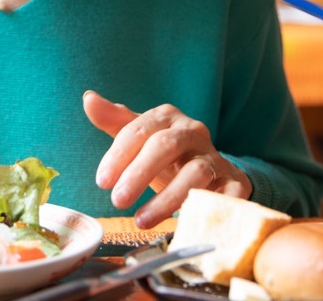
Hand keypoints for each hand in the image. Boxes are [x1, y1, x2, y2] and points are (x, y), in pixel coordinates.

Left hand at [83, 89, 251, 228]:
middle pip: (166, 145)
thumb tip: (89, 99)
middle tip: (117, 200)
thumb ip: (115, 121)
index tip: (102, 181)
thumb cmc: (167, 154)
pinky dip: (213, 207)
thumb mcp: (140, 137)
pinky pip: (228, 194)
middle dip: (139, 173)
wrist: (211, 169)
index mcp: (167, 117)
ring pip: (196, 173)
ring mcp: (215, 156)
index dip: (118, 155)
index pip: (139, 129)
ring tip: (142, 220)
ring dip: (168, 199)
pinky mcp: (234, 182)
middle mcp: (193, 132)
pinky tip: (190, 222)